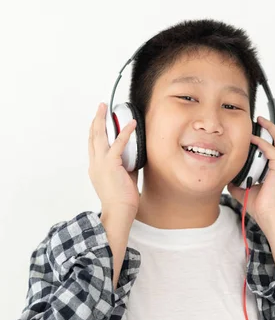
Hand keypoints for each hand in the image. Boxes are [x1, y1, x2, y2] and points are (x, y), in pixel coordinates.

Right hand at [88, 102, 139, 216]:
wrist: (119, 212)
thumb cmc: (122, 200)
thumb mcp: (124, 179)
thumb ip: (127, 166)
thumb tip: (136, 157)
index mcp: (96, 168)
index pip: (93, 145)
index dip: (95, 131)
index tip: (99, 121)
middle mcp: (95, 163)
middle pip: (92, 136)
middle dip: (96, 120)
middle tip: (100, 107)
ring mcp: (100, 163)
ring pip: (99, 136)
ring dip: (102, 119)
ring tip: (105, 108)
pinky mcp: (110, 164)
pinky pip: (118, 144)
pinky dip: (125, 132)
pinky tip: (132, 124)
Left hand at [227, 112, 274, 223]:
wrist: (268, 216)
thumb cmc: (259, 204)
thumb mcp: (243, 188)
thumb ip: (237, 179)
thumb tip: (226, 174)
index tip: (265, 123)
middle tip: (272, 113)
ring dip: (272, 128)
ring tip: (263, 119)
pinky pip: (272, 150)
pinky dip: (263, 143)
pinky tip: (254, 138)